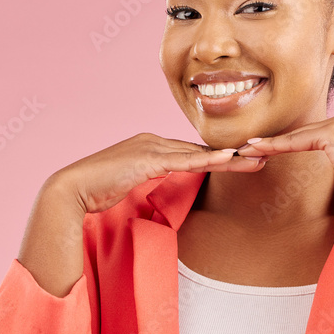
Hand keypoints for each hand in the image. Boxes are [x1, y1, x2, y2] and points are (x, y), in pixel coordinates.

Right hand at [52, 132, 265, 214]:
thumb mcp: (130, 185)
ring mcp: (150, 147)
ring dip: (230, 158)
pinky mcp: (147, 159)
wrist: (70, 191)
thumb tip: (161, 189)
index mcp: (150, 146)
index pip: (191, 152)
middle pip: (201, 149)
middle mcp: (153, 141)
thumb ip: (148, 182)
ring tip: (257, 159)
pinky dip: (207, 161)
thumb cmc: (95, 192)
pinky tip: (228, 161)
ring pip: (198, 153)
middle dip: (233, 154)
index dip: (218, 157)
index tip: (242, 161)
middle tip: (262, 155)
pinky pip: (184, 161)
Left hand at [235, 111, 333, 218]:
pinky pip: (297, 141)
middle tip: (246, 147)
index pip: (311, 132)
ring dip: (268, 144)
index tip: (263, 148)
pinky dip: (274, 146)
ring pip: (296, 135)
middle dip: (274, 142)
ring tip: (245, 149)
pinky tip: (256, 150)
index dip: (286, 141)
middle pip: (302, 132)